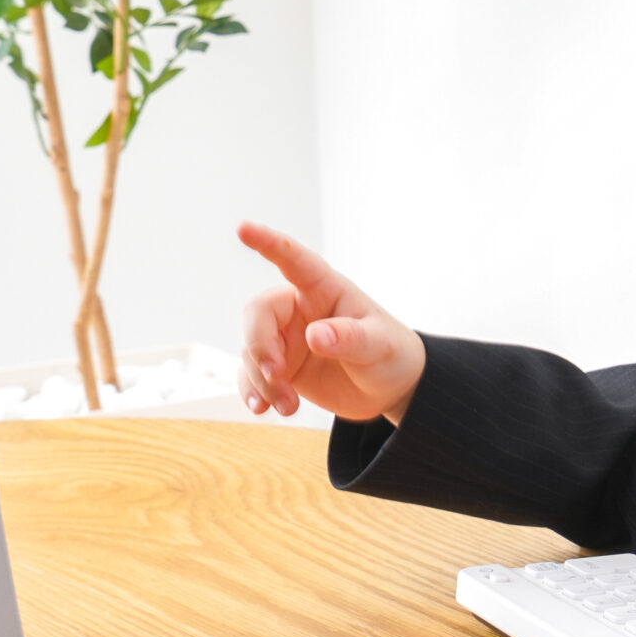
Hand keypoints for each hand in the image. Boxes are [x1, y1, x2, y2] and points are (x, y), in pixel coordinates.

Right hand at [236, 221, 426, 424]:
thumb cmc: (391, 354)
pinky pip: (251, 374)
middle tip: (277, 375)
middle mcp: (299, 309)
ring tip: (287, 405)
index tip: (243, 228)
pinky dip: (252, 391)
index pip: (294, 260)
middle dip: (260, 345)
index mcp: (325, 290)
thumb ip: (349, 338)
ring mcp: (287, 338)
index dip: (268, 242)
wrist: (391, 390)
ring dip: (262, 379)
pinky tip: (262, 408)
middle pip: (258, 313)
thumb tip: (315, 335)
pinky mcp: (281, 367)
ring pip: (252, 349)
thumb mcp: (379, 345)